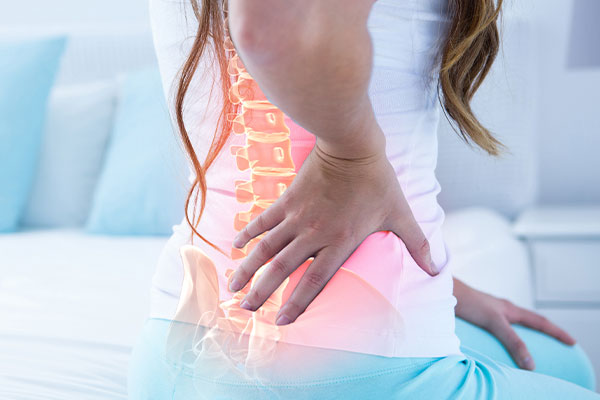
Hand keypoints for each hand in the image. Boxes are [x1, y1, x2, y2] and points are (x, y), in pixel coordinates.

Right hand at [228, 133, 437, 325]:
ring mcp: (297, 217)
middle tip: (245, 310)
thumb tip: (440, 269)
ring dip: (247, 268)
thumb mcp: (400, 214)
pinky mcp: (286, 200)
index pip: (314, 282)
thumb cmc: (378, 181)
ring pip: (266, 248)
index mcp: (340, 243)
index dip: (296, 305)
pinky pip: (263, 220)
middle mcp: (314, 235)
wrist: (352, 146)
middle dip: (262, 292)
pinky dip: (248, 233)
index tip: (281, 322)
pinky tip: (235, 245)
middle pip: (282, 270)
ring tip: (232, 287)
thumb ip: (417, 244)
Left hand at [453, 278, 575, 369]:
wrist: (446, 291)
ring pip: (514, 321)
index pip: (540, 322)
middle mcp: (503, 308)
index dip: (556, 333)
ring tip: (532, 340)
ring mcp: (492, 309)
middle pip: (530, 320)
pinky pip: (500, 323)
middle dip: (545, 330)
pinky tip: (500, 336)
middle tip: (559, 340)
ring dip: (526, 330)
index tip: (571, 342)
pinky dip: (507, 330)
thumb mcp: (495, 323)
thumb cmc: (469, 303)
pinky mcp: (480, 312)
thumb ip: (512, 341)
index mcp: (510, 309)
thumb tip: (530, 363)